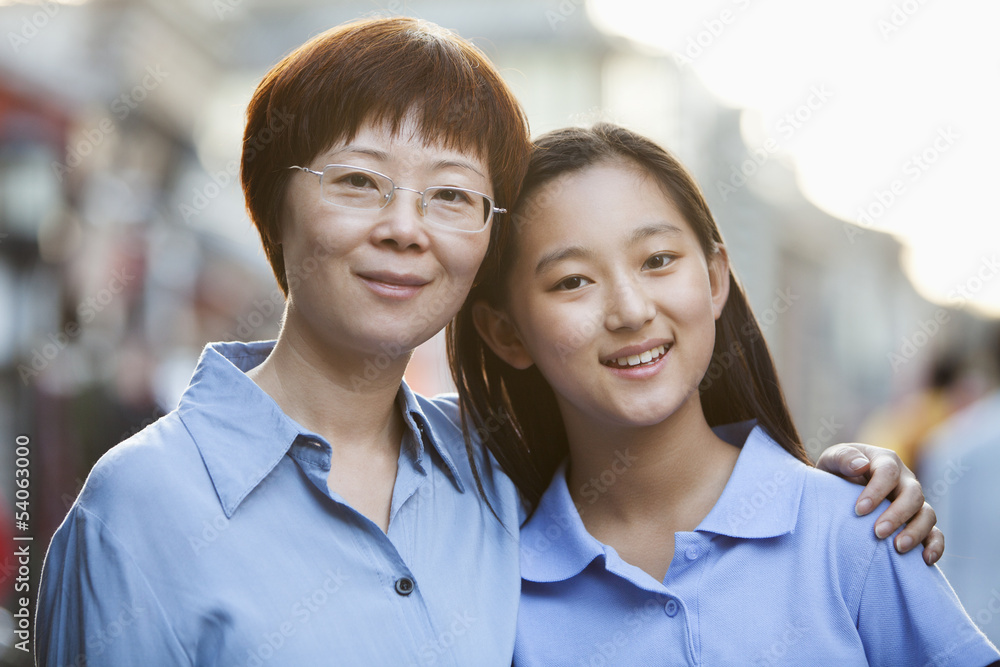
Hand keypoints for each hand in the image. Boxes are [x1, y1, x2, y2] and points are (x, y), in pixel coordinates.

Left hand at [815, 443, 942, 565]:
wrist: (838, 489)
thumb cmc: (836, 473)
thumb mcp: (832, 460)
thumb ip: (842, 458)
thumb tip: (861, 465)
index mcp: (885, 461)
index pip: (888, 472)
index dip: (876, 491)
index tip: (859, 510)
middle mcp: (905, 480)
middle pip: (913, 494)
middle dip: (897, 515)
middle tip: (877, 532)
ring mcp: (914, 501)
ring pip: (927, 514)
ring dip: (916, 531)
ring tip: (898, 548)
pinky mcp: (918, 522)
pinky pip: (935, 533)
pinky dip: (935, 546)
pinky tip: (925, 559)